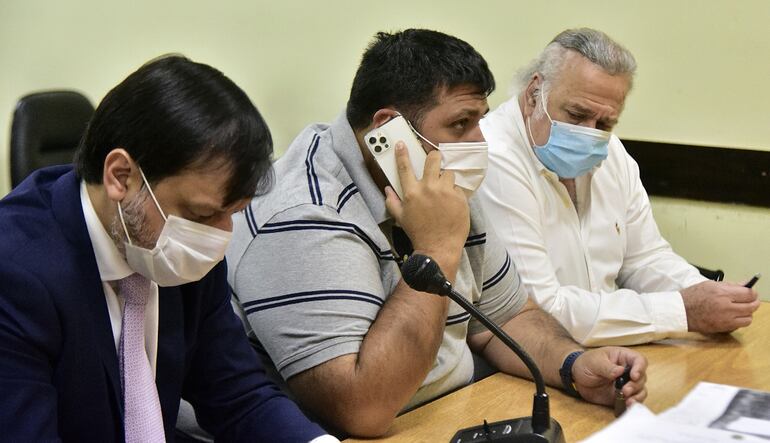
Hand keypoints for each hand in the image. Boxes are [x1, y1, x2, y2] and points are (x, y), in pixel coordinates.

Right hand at [385, 142, 468, 259]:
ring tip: (444, 190)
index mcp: (412, 192)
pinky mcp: (460, 197)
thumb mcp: (400, 218)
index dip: (402, 153)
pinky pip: (457, 187)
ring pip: (448, 172)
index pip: (405, 167)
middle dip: (434, 157)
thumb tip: (387, 189)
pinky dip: (454, 192)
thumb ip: (392, 201)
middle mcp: (429, 188)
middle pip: (433, 159)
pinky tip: (451, 203)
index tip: (402, 144)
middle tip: (434, 163)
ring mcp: (446, 191)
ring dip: (446, 179)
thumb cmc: (418, 232)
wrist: (439, 247)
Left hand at [572, 347, 646, 406]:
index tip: (634, 376)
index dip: (640, 368)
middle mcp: (627, 371)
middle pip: (642, 377)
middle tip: (625, 390)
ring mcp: (626, 384)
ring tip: (627, 400)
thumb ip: (607, 367)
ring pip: (640, 390)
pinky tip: (627, 405)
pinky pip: (633, 400)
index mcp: (623, 357)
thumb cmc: (586, 363)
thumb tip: (620, 371)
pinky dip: (633, 403)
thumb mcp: (594, 362)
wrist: (576, 377)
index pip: (639, 360)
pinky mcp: (622, 395)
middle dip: (635, 385)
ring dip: (637, 396)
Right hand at [681, 280, 759, 333]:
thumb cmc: (692, 297)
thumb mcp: (710, 285)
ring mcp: (725, 318)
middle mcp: (726, 306)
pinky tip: (735, 316)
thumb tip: (745, 284)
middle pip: (752, 306)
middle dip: (754, 302)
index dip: (753, 292)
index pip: (748, 293)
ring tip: (742, 309)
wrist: (680, 311)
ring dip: (748, 313)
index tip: (752, 292)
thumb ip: (730, 285)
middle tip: (751, 300)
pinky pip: (741, 325)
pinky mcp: (723, 327)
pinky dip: (741, 320)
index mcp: (722, 293)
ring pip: (749, 317)